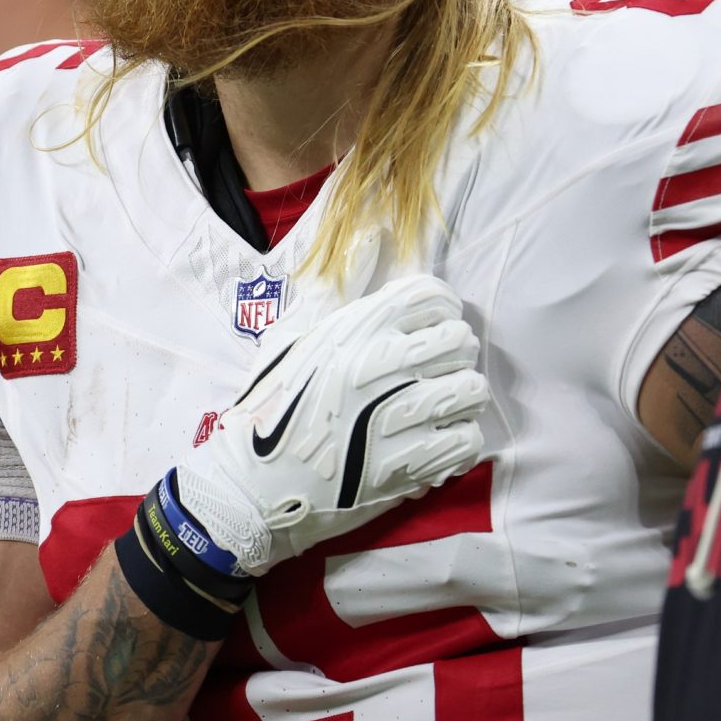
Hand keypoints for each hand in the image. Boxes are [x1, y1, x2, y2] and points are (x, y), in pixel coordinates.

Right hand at [170, 273, 487, 576]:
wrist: (251, 488)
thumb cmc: (271, 408)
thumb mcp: (293, 338)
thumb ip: (339, 287)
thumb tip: (377, 232)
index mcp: (352, 330)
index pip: (432, 296)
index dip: (442, 308)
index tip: (432, 325)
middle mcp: (377, 367)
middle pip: (459, 340)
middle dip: (453, 353)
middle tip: (434, 369)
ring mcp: (392, 418)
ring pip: (469, 390)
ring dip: (459, 399)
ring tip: (438, 406)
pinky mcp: (405, 466)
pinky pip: (464, 440)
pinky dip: (457, 441)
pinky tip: (437, 440)